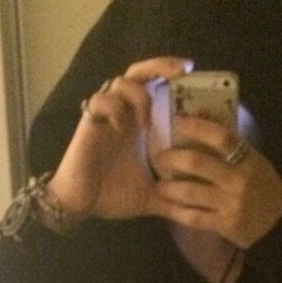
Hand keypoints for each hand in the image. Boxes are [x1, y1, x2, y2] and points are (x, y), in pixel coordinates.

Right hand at [47, 57, 191, 221]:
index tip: (193, 74)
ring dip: (138, 94)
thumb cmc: (112, 196)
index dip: (172, 76)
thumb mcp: (151, 198)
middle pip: (140, 73)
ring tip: (145, 120)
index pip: (155, 87)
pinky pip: (100, 100)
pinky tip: (121, 126)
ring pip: (121, 81)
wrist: (81, 205)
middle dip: (161, 67)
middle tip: (184, 70)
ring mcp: (106, 116)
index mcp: (139, 125)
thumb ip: (174, 201)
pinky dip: (113, 107)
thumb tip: (200, 216)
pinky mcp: (89, 122)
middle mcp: (124, 114)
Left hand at [148, 115, 281, 248]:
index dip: (198, 126)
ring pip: (192, 192)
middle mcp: (238, 180)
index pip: (222, 137)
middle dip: (173, 159)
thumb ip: (230, 143)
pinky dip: (178, 212)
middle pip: (199, 164)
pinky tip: (168, 207)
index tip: (178, 121)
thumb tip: (202, 114)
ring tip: (159, 185)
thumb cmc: (265, 188)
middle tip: (159, 158)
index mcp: (249, 160)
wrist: (280, 225)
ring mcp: (230, 204)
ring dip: (170, 188)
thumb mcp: (254, 161)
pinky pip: (195, 218)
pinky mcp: (224, 225)